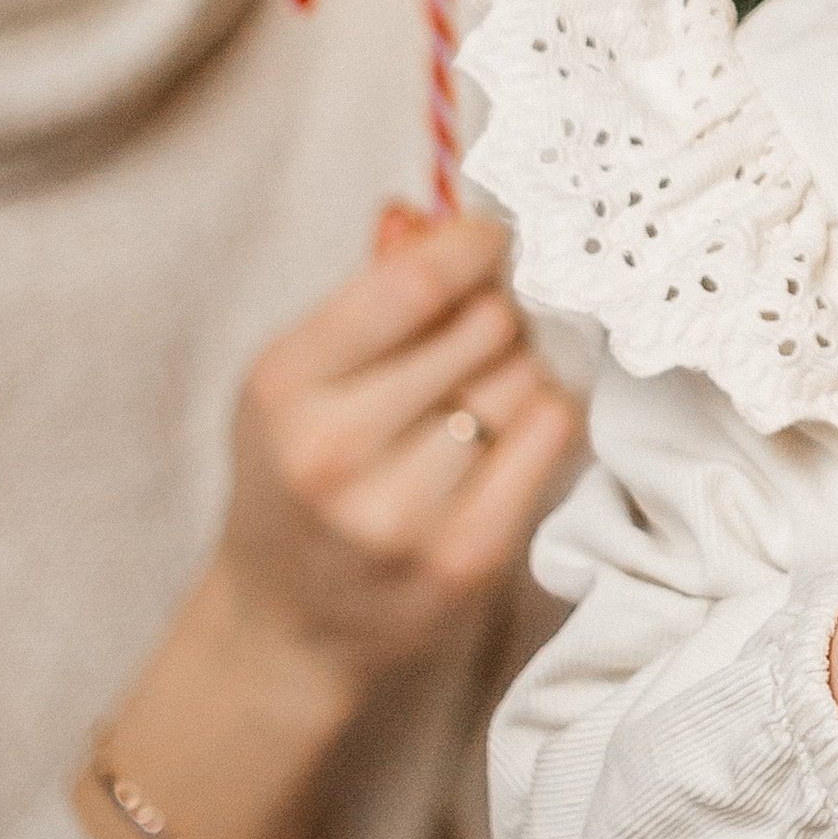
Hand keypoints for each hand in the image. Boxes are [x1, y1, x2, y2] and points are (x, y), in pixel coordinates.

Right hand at [77, 214, 580, 838]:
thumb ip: (365, 292)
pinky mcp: (466, 557)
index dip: (472, 246)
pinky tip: (514, 426)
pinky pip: (550, 440)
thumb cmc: (296, 480)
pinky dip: (545, 417)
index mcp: (286, 385)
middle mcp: (338, 450)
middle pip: (484, 328)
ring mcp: (403, 512)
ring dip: (521, 368)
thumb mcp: (298, 380)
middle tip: (485, 325)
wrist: (287, 627)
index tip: (492, 238)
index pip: (411, 283)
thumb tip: (425, 211)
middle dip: (497, 312)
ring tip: (485, 387)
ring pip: (524, 382)